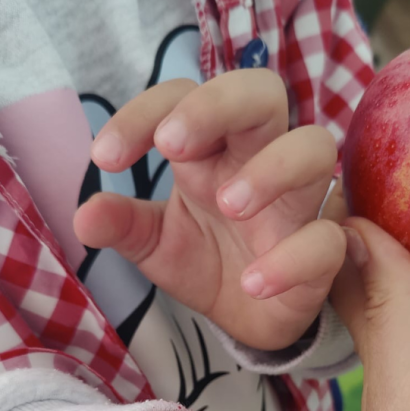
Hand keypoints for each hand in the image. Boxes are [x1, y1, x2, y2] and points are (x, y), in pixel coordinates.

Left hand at [73, 70, 343, 350]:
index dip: (145, 112)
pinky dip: (291, 260)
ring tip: (228, 204)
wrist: (249, 319)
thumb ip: (124, 226)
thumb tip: (83, 216)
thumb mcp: (154, 245)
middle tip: (172, 146)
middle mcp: (260, 160)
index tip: (104, 157)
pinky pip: (326, 240)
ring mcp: (298, 203)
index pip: (184, 97)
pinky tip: (251, 283)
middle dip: (217, 106)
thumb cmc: (207, 262)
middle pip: (262, 92)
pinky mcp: (324, 251)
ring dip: (272, 168)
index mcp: (213, 149)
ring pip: (314, 147)